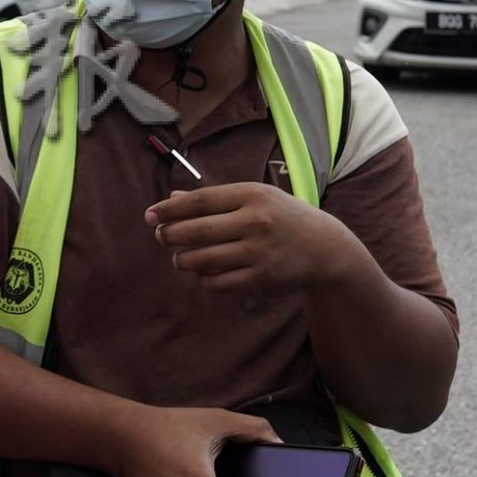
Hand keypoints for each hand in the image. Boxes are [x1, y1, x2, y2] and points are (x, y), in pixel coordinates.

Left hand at [146, 184, 364, 296]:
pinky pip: (218, 282)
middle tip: (161, 237)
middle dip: (170, 235)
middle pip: (196, 230)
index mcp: (251, 195)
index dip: (170, 209)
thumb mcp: (255, 198)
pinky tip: (202, 273)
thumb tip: (172, 200)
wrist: (325, 248)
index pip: (200, 200)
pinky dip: (203, 279)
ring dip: (183, 260)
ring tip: (179, 258)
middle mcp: (255, 221)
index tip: (151, 215)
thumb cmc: (282, 218)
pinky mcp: (261, 278)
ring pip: (203, 259)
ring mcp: (258, 251)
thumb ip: (214, 199)